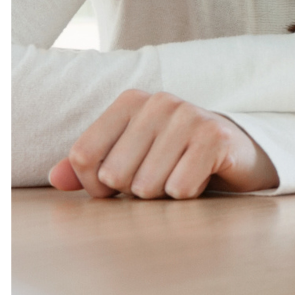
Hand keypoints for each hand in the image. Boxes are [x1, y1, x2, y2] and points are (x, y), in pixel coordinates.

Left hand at [48, 90, 278, 198]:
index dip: (96, 185)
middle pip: (115, 175)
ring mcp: (190, 115)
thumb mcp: (129, 159)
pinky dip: (188, 194)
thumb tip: (55, 179)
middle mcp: (160, 101)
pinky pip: (179, 188)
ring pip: (146, 185)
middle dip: (135, 189)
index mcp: (131, 101)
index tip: (121, 183)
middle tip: (161, 175)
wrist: (238, 155)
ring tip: (181, 175)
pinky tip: (202, 178)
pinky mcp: (216, 137)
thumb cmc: (175, 159)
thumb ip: (88, 168)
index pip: (84, 156)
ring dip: (163, 194)